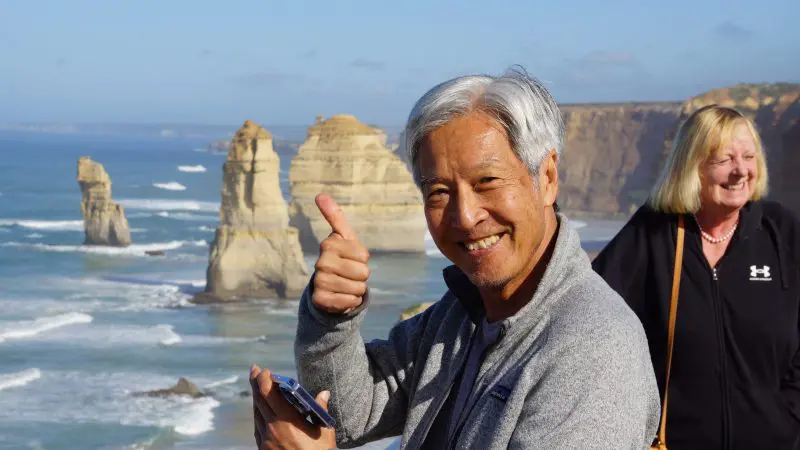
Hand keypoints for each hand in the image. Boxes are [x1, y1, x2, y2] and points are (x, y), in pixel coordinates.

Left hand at [250, 365, 336, 449]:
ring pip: (256, 414)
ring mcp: (265, 442)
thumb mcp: (324, 433)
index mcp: (286, 422)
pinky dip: (258, 415)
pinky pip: (257, 428)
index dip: (263, 379)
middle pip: (258, 401)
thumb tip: (323, 394)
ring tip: (259, 387)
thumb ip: (320, 411)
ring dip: (257, 399)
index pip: (268, 394)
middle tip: (255, 370)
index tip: (263, 369)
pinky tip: (261, 412)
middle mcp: (271, 430)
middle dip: (256, 383)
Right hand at [312, 194, 369, 313]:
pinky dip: (351, 301)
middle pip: (362, 273)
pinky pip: (349, 301)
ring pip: (357, 288)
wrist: (330, 286)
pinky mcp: (321, 299)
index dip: (363, 259)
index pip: (363, 255)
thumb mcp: (343, 236)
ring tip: (346, 284)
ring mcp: (320, 281)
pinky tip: (343, 296)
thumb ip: (335, 216)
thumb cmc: (342, 256)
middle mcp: (321, 262)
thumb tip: (320, 195)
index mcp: (329, 244)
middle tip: (349, 273)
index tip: (352, 257)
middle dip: (362, 275)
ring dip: (357, 289)